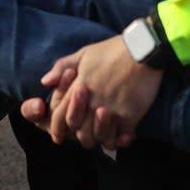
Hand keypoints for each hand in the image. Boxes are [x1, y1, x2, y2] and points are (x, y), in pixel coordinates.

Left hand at [22, 36, 163, 149]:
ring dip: (100, 138)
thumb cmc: (113, 50)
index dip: (57, 129)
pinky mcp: (129, 115)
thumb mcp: (84, 53)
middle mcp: (91, 101)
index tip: (58, 137)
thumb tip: (45, 82)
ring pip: (98, 137)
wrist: (143, 50)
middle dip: (80, 136)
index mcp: (78, 87)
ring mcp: (110, 110)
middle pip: (79, 131)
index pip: (60, 116)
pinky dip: (119, 140)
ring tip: (104, 135)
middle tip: (86, 136)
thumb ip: (62, 67)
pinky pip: (119, 137)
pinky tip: (122, 136)